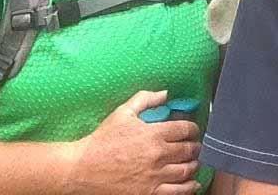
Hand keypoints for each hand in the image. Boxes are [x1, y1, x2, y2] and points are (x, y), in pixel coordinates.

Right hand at [67, 90, 201, 194]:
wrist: (81, 169)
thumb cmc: (101, 140)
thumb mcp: (122, 113)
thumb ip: (145, 99)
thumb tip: (165, 93)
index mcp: (153, 134)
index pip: (186, 129)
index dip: (193, 129)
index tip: (192, 131)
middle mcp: (157, 155)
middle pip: (190, 150)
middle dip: (195, 147)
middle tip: (194, 147)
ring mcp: (154, 176)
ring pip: (187, 171)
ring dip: (194, 166)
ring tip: (192, 164)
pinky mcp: (148, 194)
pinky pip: (177, 192)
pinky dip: (188, 187)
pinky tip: (191, 184)